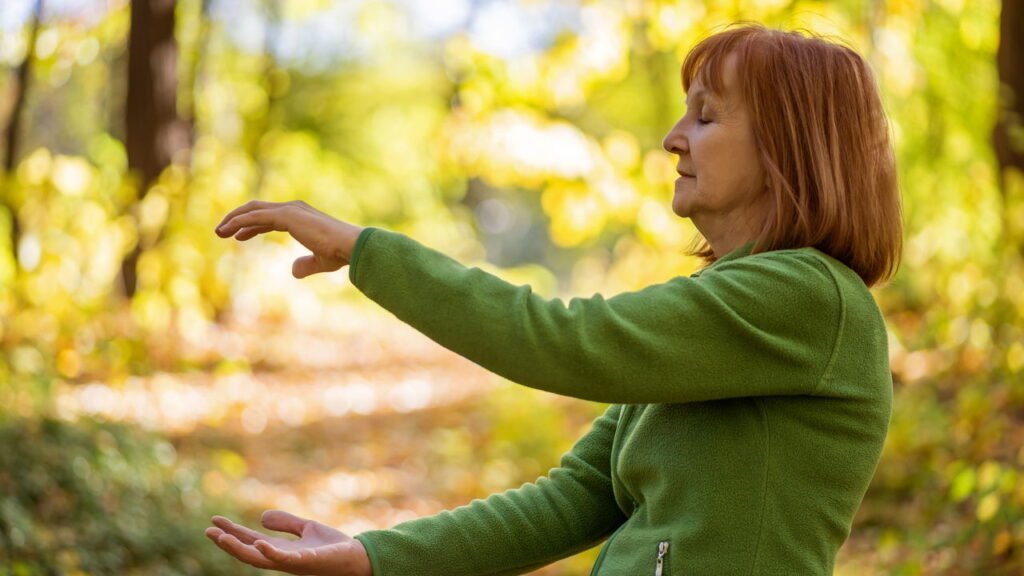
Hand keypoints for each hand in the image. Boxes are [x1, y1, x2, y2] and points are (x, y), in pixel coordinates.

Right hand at [205, 510, 372, 574]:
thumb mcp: (306, 529)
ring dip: (240, 549)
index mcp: (281, 550)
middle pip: (248, 551)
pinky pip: (285, 560)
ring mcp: (293, 562)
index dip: (232, 532)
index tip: (214, 521)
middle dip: (227, 543)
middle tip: (208, 531)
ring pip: (259, 559)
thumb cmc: (333, 547)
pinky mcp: (307, 560)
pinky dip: (271, 552)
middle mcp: (282, 558)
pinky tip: (259, 543)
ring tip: (222, 537)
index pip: (250, 540)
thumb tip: (261, 516)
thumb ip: (285, 523)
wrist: (357, 557)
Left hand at [215, 200, 364, 278]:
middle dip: (238, 219)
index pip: (270, 217)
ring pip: (253, 210)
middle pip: (258, 209)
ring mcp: (290, 210)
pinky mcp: (286, 216)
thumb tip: (293, 270)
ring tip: (219, 231)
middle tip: (222, 231)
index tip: (238, 236)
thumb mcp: (321, 261)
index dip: (252, 226)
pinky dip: (239, 221)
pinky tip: (228, 230)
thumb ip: (306, 265)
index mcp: (301, 216)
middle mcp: (294, 208)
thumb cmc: (340, 253)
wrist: (349, 245)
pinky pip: (256, 216)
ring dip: (234, 219)